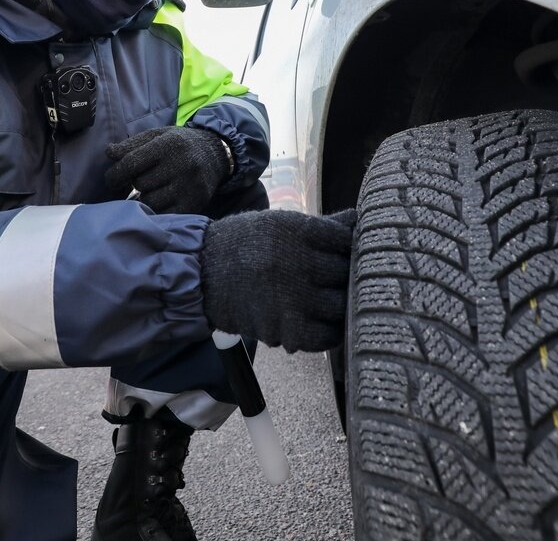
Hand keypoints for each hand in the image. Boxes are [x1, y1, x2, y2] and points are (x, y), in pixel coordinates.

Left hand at [105, 126, 230, 213]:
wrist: (216, 154)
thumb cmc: (179, 144)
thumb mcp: (157, 136)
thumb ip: (132, 144)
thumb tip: (109, 153)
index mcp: (168, 144)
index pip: (131, 163)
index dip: (116, 174)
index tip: (112, 179)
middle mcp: (181, 164)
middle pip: (140, 184)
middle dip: (135, 183)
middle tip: (141, 180)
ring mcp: (189, 186)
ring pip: (150, 201)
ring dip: (145, 197)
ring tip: (153, 189)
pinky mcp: (195, 203)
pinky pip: (165, 214)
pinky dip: (157, 210)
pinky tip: (160, 201)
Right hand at [198, 208, 356, 351]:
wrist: (201, 275)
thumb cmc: (245, 245)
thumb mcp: (280, 224)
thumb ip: (321, 226)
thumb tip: (357, 220)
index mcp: (295, 231)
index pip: (345, 240)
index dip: (349, 247)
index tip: (344, 251)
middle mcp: (295, 264)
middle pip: (346, 274)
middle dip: (346, 276)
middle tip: (337, 278)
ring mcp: (291, 299)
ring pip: (341, 307)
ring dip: (340, 305)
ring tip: (328, 299)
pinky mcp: (284, 330)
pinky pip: (325, 337)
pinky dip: (328, 332)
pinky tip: (321, 321)